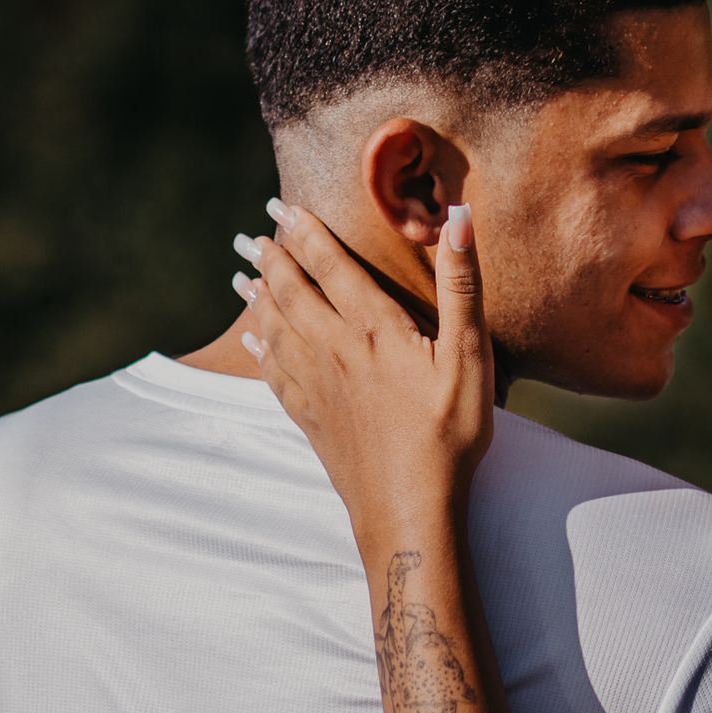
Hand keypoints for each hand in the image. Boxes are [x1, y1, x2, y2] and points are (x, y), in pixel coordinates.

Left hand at [238, 204, 493, 546]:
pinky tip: (251, 339)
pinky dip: (259, 349)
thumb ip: (461, 283)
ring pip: (275, 329)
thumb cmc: (448, 433)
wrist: (409, 508)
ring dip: (258, 297)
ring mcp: (317, 387)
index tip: (283, 204)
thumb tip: (457, 216)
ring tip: (243, 273)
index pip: (329, 265)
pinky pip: (274, 373)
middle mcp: (334, 350)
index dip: (305, 232)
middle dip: (273, 257)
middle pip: (292, 292)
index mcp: (372, 328)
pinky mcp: (312, 419)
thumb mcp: (469, 355)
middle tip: (255, 232)